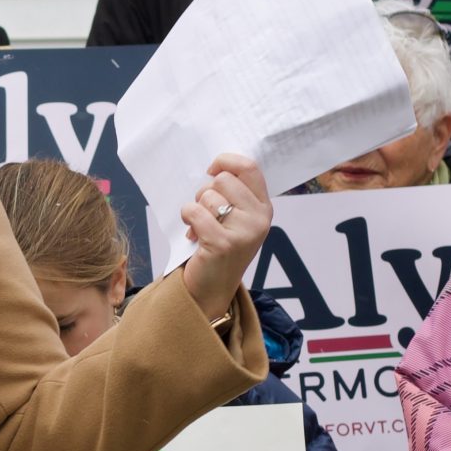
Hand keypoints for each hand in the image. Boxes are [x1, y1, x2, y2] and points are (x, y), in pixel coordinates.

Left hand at [178, 154, 271, 321]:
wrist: (211, 289)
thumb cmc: (218, 247)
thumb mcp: (235, 219)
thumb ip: (233, 194)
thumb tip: (215, 167)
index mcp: (263, 208)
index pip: (250, 167)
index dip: (226, 161)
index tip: (211, 170)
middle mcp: (259, 219)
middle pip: (223, 179)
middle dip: (205, 192)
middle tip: (204, 212)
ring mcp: (244, 232)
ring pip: (207, 195)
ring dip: (196, 208)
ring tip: (201, 228)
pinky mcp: (223, 243)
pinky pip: (194, 212)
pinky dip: (187, 219)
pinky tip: (193, 234)